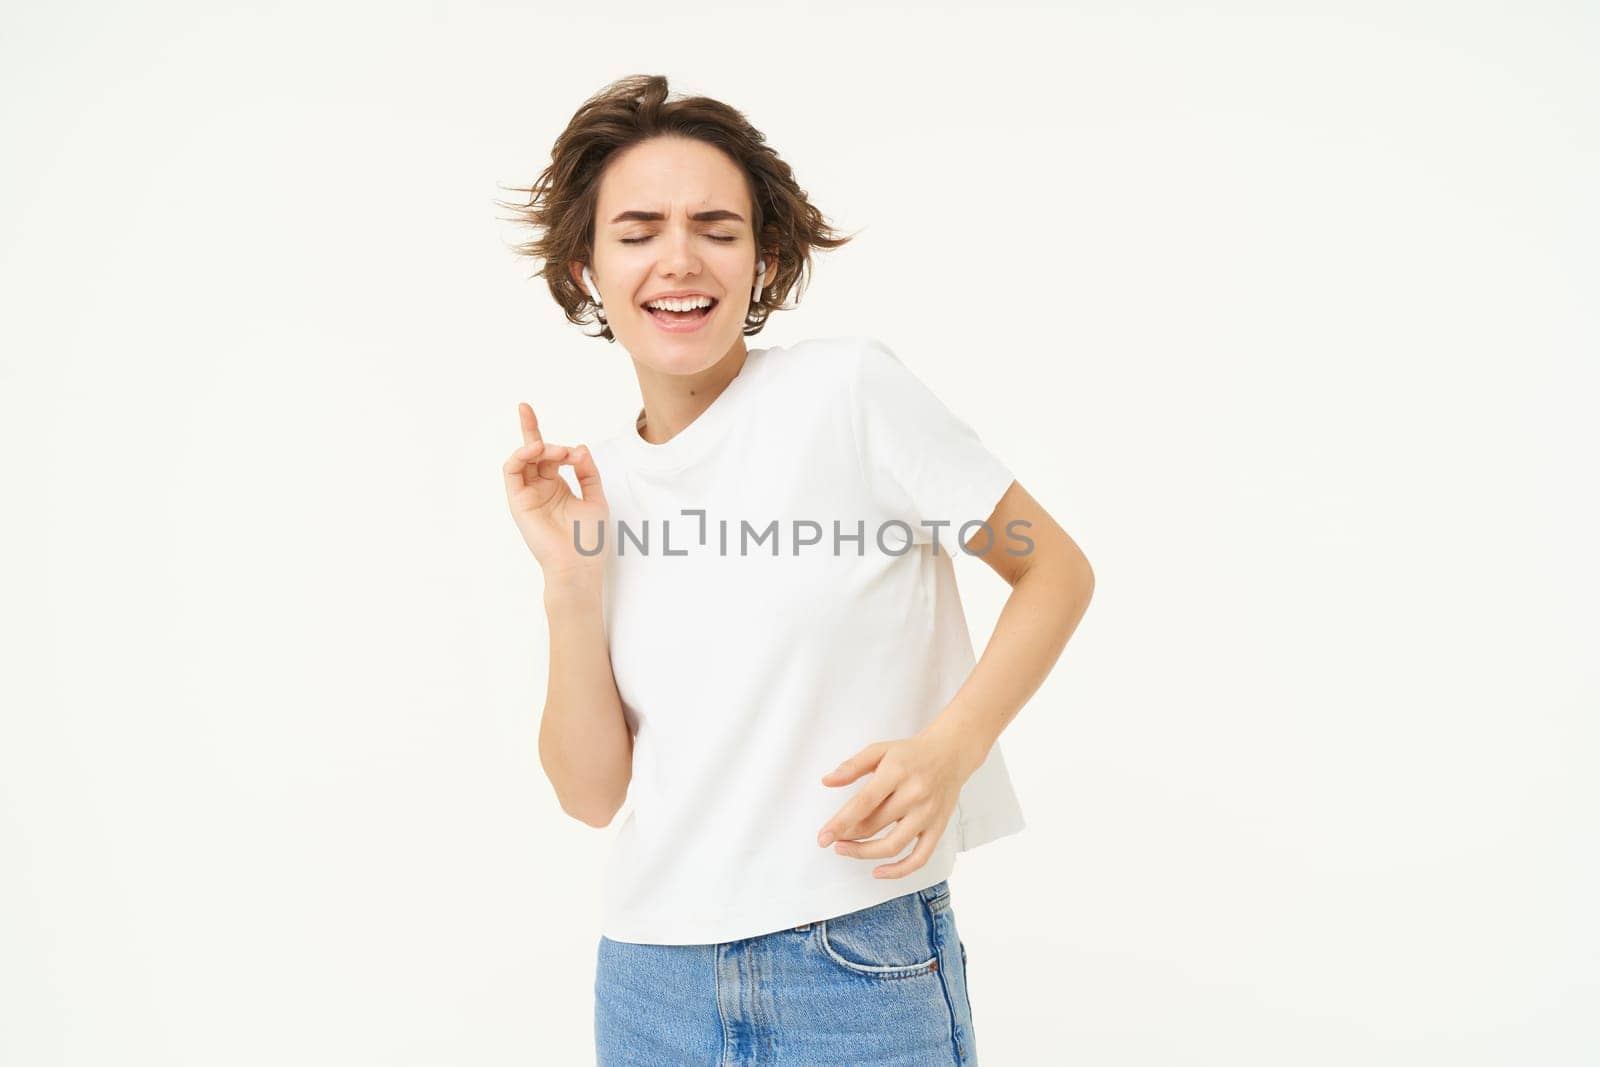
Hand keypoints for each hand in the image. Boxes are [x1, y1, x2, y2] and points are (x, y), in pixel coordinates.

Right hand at [502, 402, 608, 581]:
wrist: (578, 565)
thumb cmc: (588, 539)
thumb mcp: (595, 497)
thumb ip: (587, 471)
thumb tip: (578, 447)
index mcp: (557, 486)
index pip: (549, 455)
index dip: (545, 435)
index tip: (550, 424)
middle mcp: (540, 487)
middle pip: (532, 452)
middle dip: (531, 429)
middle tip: (529, 412)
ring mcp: (528, 494)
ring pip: (523, 459)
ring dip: (537, 447)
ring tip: (556, 451)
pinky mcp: (518, 501)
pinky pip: (512, 471)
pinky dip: (521, 456)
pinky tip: (538, 451)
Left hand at [815, 729, 975, 878]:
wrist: (950, 753)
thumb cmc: (910, 753)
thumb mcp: (879, 750)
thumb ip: (852, 766)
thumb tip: (827, 781)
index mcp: (896, 772)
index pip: (864, 802)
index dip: (840, 822)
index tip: (823, 837)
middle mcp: (914, 794)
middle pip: (874, 825)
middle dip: (847, 837)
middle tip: (831, 839)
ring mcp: (927, 814)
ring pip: (893, 845)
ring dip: (864, 853)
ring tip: (845, 850)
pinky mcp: (938, 828)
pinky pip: (920, 858)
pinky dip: (899, 871)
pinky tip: (878, 871)